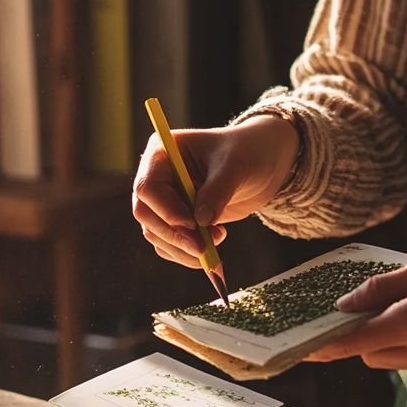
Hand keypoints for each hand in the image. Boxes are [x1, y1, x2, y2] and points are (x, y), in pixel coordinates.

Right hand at [132, 115, 298, 267]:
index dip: (167, 210)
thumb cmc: (247, 153)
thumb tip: (201, 222)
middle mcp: (157, 176)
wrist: (260, 163)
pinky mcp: (175, 220)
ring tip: (217, 240)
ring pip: (155, 233)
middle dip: (174, 235)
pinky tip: (212, 248)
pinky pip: (168, 244)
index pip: (148, 187)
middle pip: (146, 214)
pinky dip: (185, 254)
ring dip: (182, 247)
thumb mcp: (236, 166)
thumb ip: (217, 191)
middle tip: (203, 248)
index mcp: (163, 153)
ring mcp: (164, 200)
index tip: (194, 225)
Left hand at [306, 233, 406, 376]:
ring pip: (393, 358)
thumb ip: (385, 286)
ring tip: (404, 300)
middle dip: (360, 333)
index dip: (326, 345)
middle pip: (371, 353)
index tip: (300, 348)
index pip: (357, 341)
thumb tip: (346, 304)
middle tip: (360, 302)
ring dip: (386, 336)